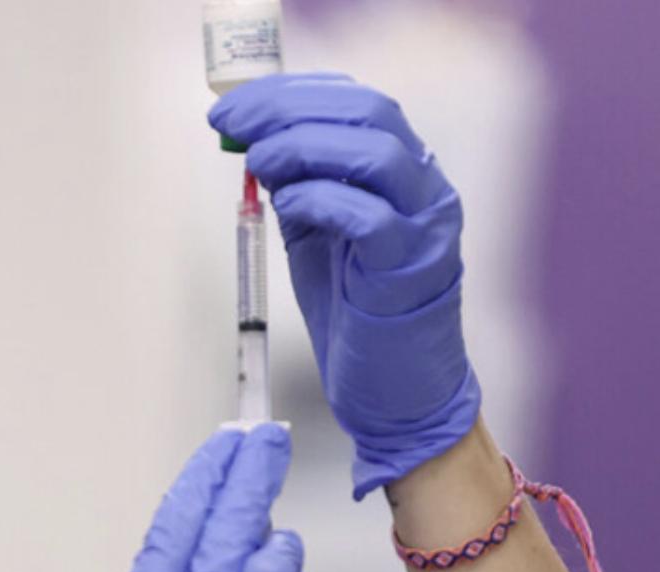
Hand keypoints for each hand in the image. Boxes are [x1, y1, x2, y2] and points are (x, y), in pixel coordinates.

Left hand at [209, 73, 481, 499]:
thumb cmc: (357, 311)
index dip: (292, 93)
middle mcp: (425, 188)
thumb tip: (255, 143)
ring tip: (259, 163)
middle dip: (289, 110)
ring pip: (375, 155)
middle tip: (233, 126)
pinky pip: (370, 219)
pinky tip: (287, 206)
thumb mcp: (316, 233)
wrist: (396, 392)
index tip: (233, 107)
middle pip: (367, 114)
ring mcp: (426, 227)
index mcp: (405, 171)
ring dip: (304, 147)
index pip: (357, 101)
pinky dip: (321, 200)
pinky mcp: (412, 272)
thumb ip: (296, 186)